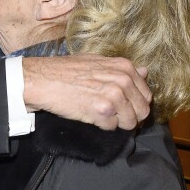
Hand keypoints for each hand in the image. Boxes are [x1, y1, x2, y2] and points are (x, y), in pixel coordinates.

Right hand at [22, 55, 150, 129]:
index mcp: (124, 68)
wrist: (43, 80)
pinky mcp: (101, 111)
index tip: (126, 108)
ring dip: (117, 123)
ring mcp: (113, 96)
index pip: (146, 94)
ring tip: (102, 116)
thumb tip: (145, 72)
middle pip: (142, 111)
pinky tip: (91, 116)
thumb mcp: (98, 62)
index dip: (136, 104)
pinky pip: (112, 127)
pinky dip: (102, 126)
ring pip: (130, 122)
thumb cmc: (65, 70)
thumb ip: (122, 69)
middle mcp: (122, 80)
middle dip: (130, 117)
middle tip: (115, 117)